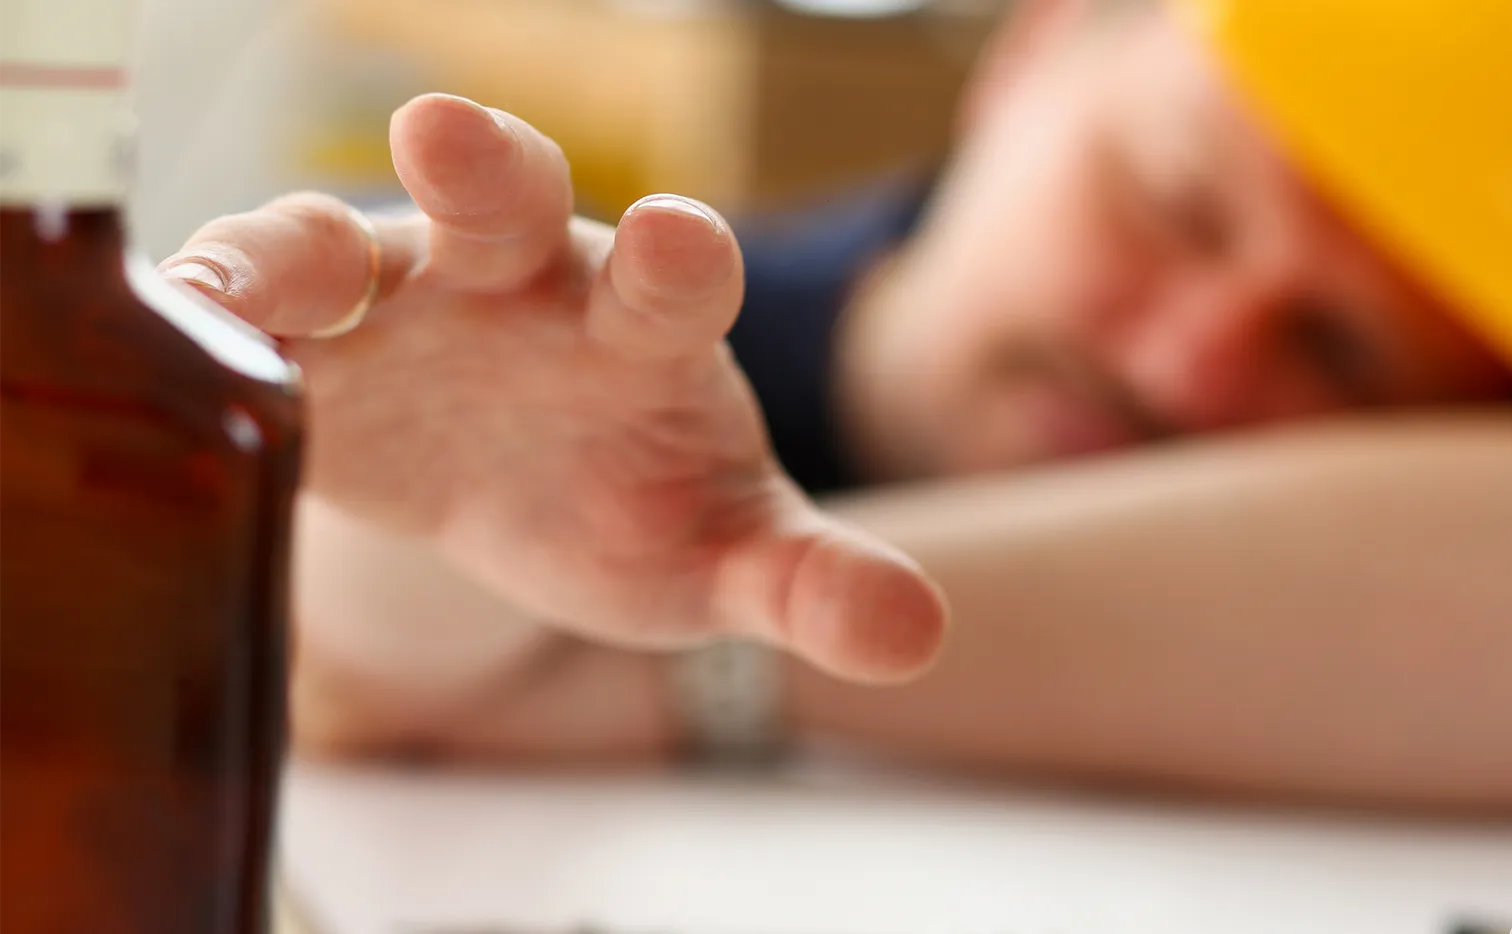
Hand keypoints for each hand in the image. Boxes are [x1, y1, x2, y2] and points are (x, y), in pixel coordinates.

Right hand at [160, 94, 945, 745]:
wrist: (531, 497)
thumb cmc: (642, 504)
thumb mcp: (727, 558)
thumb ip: (813, 586)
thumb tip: (921, 639)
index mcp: (645, 330)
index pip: (675, 280)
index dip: (679, 261)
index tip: (680, 243)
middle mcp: (523, 285)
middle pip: (506, 202)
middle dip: (483, 167)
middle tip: (449, 134)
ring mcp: (409, 301)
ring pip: (347, 243)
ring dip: (308, 249)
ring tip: (280, 275)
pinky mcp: (310, 345)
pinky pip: (250, 313)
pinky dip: (218, 315)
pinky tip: (180, 328)